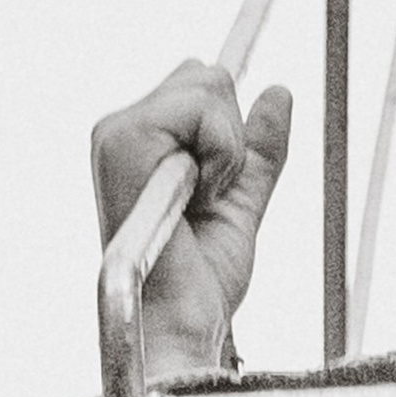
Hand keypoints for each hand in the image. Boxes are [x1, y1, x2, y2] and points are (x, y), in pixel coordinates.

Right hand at [90, 62, 291, 378]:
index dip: (227, 136)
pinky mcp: (122, 138)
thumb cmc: (201, 282)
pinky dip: (220, 155)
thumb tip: (279, 91)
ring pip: (208, 83)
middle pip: (206, 73)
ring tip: (199, 201)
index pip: (201, 86)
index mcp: (138, 142)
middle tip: (206, 199)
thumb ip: (259, 150)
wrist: (182, 323)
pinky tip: (195, 196)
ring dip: (226, 151)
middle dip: (229, 138)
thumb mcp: (241, 202)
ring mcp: (116, 132)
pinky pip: (201, 106)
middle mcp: (119, 129)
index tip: (211, 193)